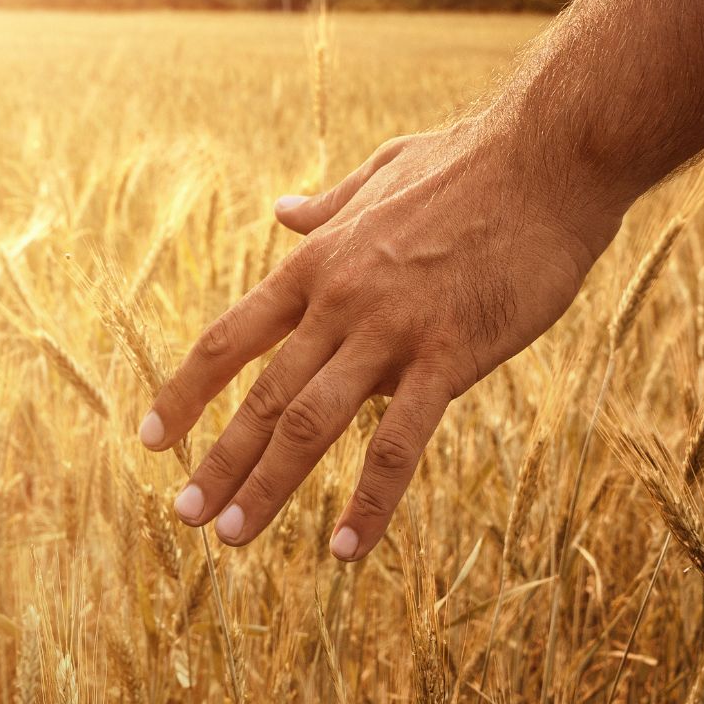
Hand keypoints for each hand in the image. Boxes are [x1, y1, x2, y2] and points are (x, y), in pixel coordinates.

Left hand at [141, 123, 620, 560]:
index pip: (230, 339)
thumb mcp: (382, 174)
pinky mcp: (451, 355)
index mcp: (315, 264)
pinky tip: (346, 548)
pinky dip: (369, 500)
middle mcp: (338, 301)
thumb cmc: (473, 164)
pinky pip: (399, 443)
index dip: (185, 392)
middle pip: (262, 395)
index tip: (151, 439)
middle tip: (183, 514)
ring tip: (232, 536)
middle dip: (217, 461)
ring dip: (267, 486)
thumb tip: (283, 211)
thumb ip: (329, 206)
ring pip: (310, 424)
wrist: (552, 156)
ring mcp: (391, 330)